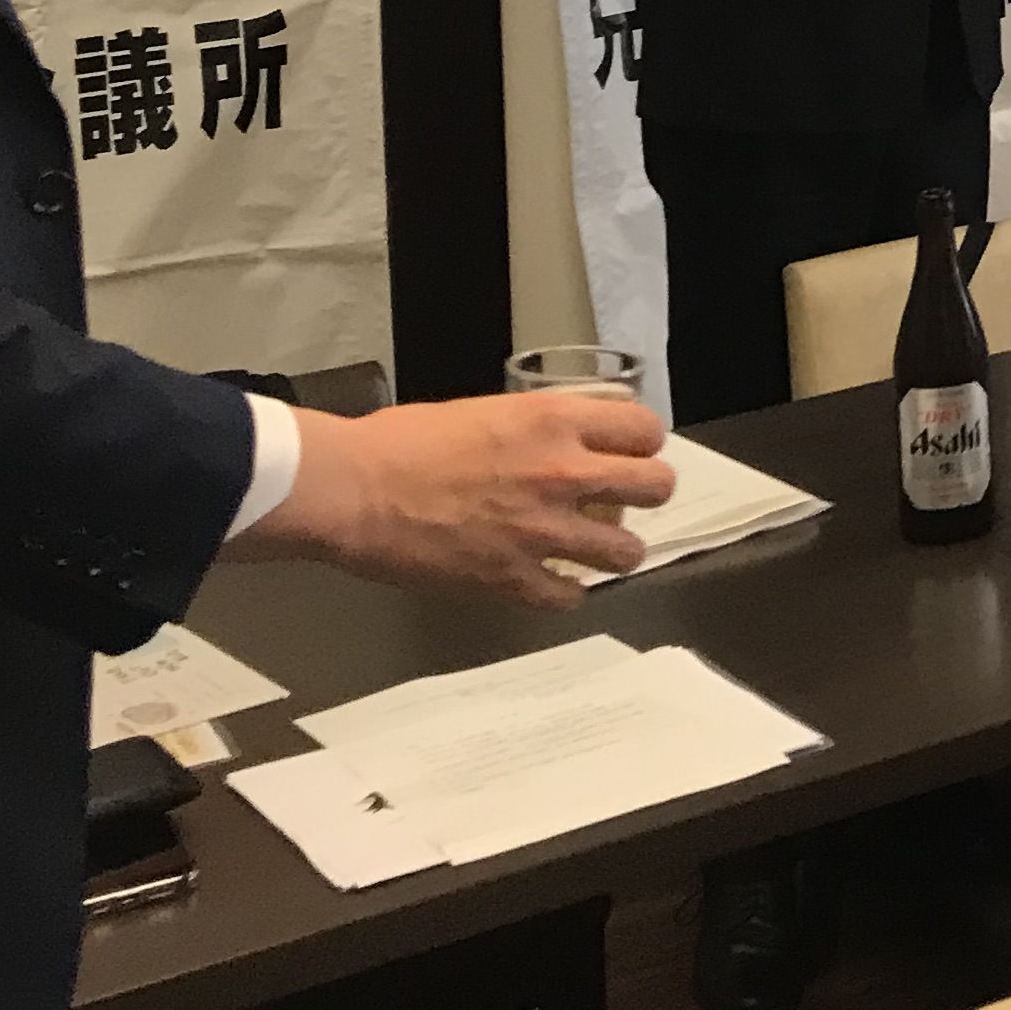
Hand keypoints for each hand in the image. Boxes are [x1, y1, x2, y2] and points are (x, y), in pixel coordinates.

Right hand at [237, 393, 676, 608]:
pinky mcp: (515, 579)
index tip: (632, 452)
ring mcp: (543, 530)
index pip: (644, 429)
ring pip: (627, 552)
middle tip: (625, 501)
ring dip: (616, 551)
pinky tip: (551, 583)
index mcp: (554, 421)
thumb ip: (534, 429)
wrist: (354, 490)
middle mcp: (563, 473)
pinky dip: (565, 593)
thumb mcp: (485, 411)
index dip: (644, 443)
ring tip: (598, 550)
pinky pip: (570, 597)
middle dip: (647, 493)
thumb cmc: (401, 443)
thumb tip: (556, 442)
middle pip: (656, 487)